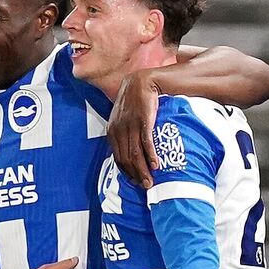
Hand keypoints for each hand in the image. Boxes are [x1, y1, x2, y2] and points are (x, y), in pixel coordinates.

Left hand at [107, 70, 160, 188]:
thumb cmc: (134, 101)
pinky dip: (150, 155)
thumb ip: (125, 133)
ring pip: (135, 153)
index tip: (135, 181)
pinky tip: (155, 165)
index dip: (126, 172)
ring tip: (151, 181)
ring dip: (143, 169)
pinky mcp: (143, 120)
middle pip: (126, 158)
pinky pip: (146, 141)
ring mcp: (130, 125)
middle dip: (136, 175)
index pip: (118, 157)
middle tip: (146, 186)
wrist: (142, 82)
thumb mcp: (124, 118)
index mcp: (112, 131)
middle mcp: (119, 130)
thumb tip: (131, 151)